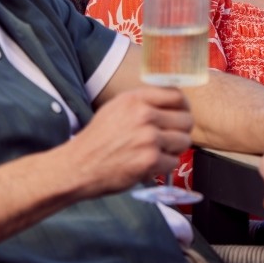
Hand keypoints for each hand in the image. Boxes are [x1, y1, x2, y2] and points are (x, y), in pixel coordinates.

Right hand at [70, 86, 193, 198]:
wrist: (77, 166)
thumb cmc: (97, 139)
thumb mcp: (116, 108)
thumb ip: (144, 102)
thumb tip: (174, 102)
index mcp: (136, 99)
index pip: (177, 96)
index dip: (183, 107)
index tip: (180, 115)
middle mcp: (144, 115)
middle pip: (186, 119)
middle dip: (181, 131)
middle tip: (170, 139)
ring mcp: (148, 138)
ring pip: (184, 141)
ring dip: (174, 150)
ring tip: (158, 152)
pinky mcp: (150, 160)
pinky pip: (174, 162)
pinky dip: (164, 166)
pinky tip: (149, 165)